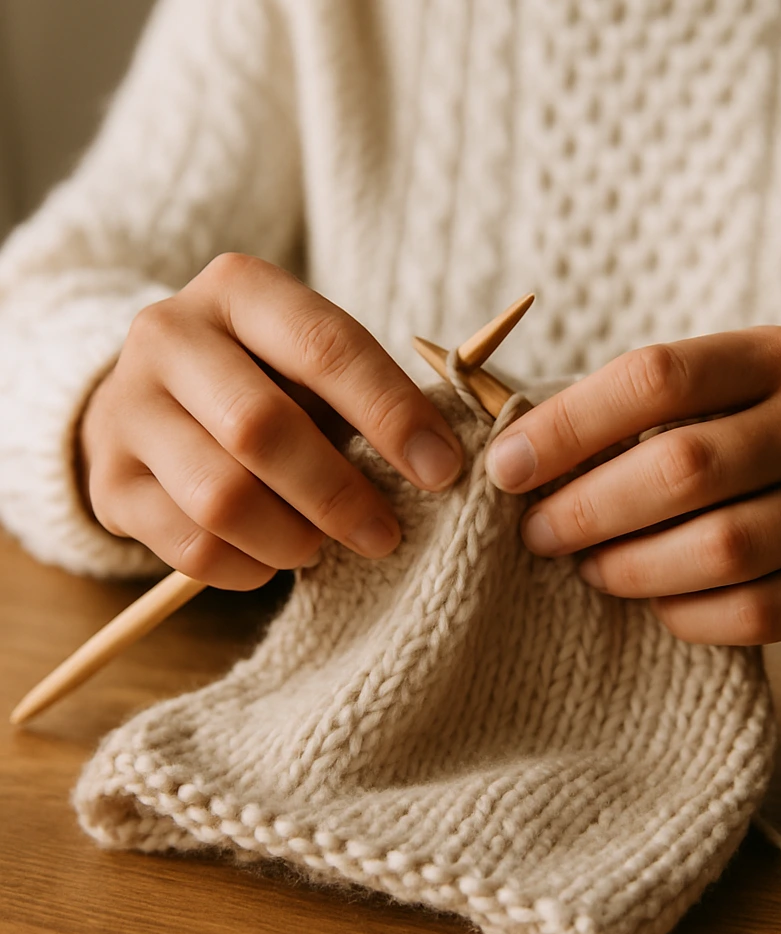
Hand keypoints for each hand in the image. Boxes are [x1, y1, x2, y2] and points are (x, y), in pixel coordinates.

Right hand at [79, 253, 463, 589]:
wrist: (153, 400)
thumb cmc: (265, 380)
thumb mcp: (311, 364)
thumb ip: (367, 398)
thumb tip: (437, 464)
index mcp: (238, 289)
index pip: (325, 346)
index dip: (391, 414)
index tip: (444, 469)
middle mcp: (169, 334)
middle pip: (261, 428)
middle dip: (338, 493)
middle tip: (386, 534)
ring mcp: (128, 409)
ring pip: (221, 498)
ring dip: (293, 538)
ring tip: (324, 546)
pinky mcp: (108, 482)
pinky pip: (190, 546)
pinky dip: (250, 568)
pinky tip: (277, 559)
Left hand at [485, 327, 780, 644]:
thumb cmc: (761, 441)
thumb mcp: (718, 397)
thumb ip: (633, 414)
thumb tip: (517, 456)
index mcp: (779, 357)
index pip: (656, 377)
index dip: (567, 425)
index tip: (506, 467)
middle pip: (683, 468)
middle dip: (586, 508)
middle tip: (537, 533)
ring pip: (719, 549)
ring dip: (629, 567)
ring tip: (588, 567)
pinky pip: (753, 613)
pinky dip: (684, 615)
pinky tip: (654, 603)